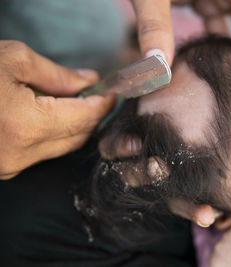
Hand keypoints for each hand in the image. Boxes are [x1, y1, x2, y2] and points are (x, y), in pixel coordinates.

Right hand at [0, 41, 114, 179]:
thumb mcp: (12, 60)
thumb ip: (57, 75)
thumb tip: (87, 82)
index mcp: (25, 125)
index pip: (84, 118)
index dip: (103, 105)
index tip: (112, 93)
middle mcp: (19, 154)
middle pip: (77, 137)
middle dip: (92, 116)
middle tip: (96, 96)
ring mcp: (9, 166)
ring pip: (61, 148)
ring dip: (75, 127)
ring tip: (75, 103)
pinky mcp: (2, 168)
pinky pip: (41, 153)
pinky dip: (54, 135)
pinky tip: (53, 117)